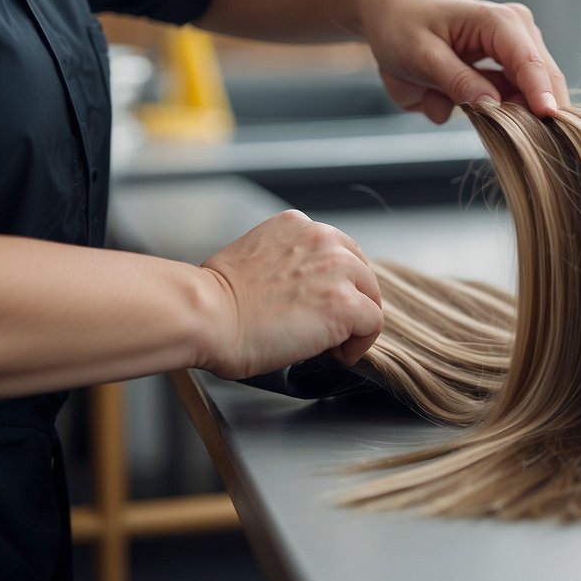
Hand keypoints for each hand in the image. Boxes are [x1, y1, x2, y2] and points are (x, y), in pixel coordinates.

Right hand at [198, 210, 382, 378]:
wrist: (206, 314)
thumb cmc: (216, 299)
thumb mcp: (253, 256)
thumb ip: (284, 261)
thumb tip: (295, 287)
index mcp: (296, 226)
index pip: (338, 249)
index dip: (334, 282)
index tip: (319, 304)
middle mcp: (322, 239)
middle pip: (361, 271)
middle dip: (348, 300)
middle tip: (324, 327)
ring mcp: (337, 270)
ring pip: (371, 296)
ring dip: (355, 322)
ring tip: (329, 343)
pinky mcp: (344, 303)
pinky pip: (373, 323)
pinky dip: (359, 344)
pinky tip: (336, 354)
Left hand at [355, 0, 570, 123]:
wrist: (387, 16)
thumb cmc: (401, 25)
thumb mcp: (420, 54)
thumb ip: (456, 80)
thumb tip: (490, 104)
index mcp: (500, 21)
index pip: (531, 63)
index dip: (541, 95)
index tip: (548, 122)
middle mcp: (515, 35)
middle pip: (542, 83)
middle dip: (532, 113)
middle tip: (514, 141)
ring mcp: (509, 56)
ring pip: (525, 99)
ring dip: (499, 116)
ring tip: (453, 106)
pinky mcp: (498, 75)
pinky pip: (504, 105)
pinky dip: (480, 114)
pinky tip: (438, 98)